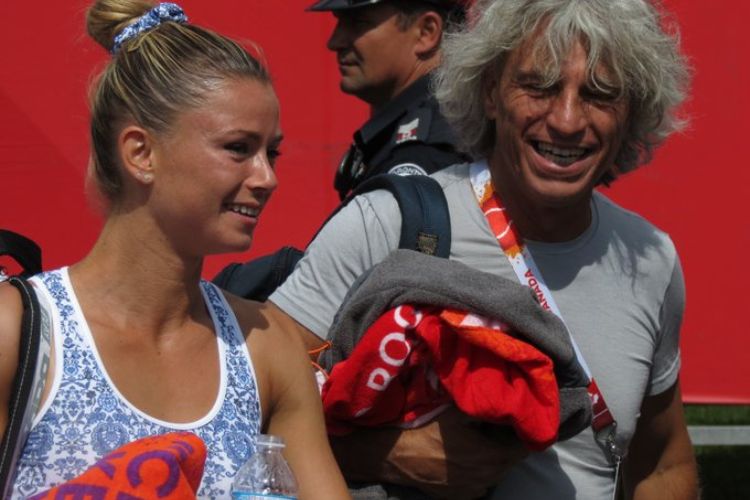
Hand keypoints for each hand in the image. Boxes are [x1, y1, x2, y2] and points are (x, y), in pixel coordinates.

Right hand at [329, 406, 528, 499]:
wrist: (396, 455)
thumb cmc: (427, 429)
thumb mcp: (457, 411)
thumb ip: (485, 407)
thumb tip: (506, 397)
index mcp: (491, 455)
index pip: (523, 448)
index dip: (523, 433)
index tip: (518, 420)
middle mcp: (487, 477)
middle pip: (510, 461)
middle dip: (508, 445)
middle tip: (498, 428)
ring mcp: (474, 490)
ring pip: (496, 474)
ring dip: (494, 459)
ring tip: (481, 442)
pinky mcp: (461, 498)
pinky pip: (480, 484)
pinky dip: (479, 472)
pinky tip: (466, 458)